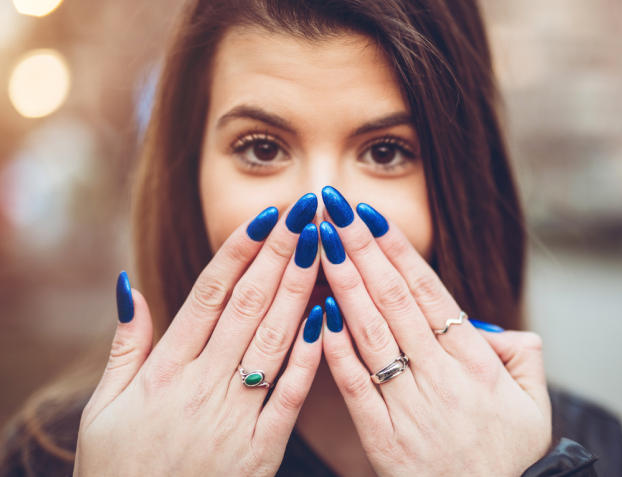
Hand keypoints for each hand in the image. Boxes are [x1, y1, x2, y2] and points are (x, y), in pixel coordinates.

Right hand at [74, 196, 323, 475]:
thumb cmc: (118, 468)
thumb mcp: (103, 407)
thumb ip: (124, 345)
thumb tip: (130, 285)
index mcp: (164, 371)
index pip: (209, 295)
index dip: (240, 251)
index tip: (266, 216)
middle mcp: (202, 386)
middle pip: (248, 306)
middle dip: (279, 254)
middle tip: (306, 210)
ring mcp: (234, 417)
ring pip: (272, 340)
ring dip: (300, 289)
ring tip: (322, 246)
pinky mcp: (260, 450)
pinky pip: (289, 395)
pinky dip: (308, 355)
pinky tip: (327, 317)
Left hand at [318, 187, 551, 475]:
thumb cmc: (510, 456)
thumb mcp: (533, 402)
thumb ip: (522, 354)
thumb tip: (494, 326)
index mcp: (474, 361)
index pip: (429, 293)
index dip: (399, 252)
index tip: (372, 217)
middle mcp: (439, 375)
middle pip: (393, 301)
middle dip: (361, 250)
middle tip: (334, 210)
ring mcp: (408, 405)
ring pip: (370, 333)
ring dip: (344, 285)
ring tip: (320, 245)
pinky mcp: (382, 436)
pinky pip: (355, 385)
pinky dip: (335, 349)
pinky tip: (318, 313)